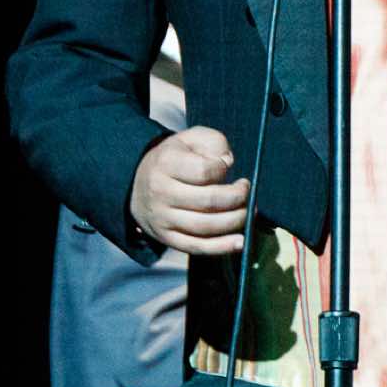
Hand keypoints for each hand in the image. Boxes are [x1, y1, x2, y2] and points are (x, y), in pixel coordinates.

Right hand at [128, 125, 249, 253]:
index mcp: (166, 163)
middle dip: (237, 198)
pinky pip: (196, 247)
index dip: (223, 169)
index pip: (204, 171)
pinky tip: (239, 242)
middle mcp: (161, 192)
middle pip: (209, 201)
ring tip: (248, 211)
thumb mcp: (190, 139)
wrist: (138, 184)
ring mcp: (163, 219)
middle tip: (246, 191)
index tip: (227, 165)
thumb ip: (213, 142)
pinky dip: (221, 247)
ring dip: (235, 221)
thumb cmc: (174, 159)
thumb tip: (227, 162)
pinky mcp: (166, 238)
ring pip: (205, 227)